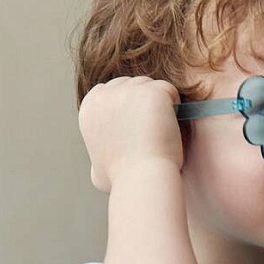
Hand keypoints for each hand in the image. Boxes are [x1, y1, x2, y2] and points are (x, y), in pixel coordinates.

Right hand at [78, 76, 183, 192]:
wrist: (142, 178)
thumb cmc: (124, 180)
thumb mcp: (98, 170)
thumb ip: (98, 156)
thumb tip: (101, 162)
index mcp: (89, 108)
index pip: (110, 91)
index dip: (128, 107)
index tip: (136, 128)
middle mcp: (104, 95)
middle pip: (131, 84)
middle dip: (144, 104)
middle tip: (151, 132)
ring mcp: (127, 90)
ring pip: (149, 85)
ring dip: (159, 105)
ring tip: (160, 131)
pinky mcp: (151, 92)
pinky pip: (168, 90)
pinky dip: (174, 106)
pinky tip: (170, 126)